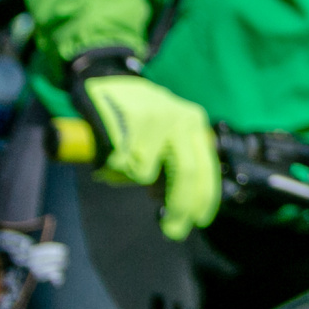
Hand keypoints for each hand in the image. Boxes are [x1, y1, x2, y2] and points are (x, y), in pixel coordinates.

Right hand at [78, 72, 221, 239]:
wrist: (104, 77)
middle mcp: (180, 121)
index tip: (200, 220)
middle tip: (174, 230)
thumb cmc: (135, 113)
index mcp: (194, 124)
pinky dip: (113, 169)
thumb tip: (173, 201)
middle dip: (180, 207)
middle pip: (186, 175)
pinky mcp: (126, 124)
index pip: (205, 169)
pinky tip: (110, 152)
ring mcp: (154, 122)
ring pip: (145, 174)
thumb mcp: (168, 130)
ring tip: (122, 161)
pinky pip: (120, 165)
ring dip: (131, 179)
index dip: (204, 198)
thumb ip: (177, 158)